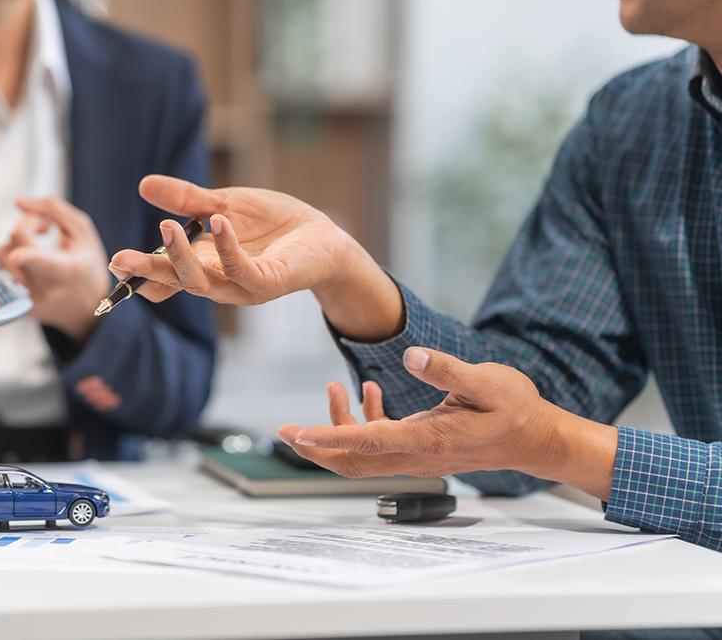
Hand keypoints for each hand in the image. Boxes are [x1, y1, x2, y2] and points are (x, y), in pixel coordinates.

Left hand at [0, 197, 109, 343]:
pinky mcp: (15, 308)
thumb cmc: (86, 264)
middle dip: (26, 226)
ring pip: (0, 256)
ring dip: (13, 243)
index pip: (45, 262)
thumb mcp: (82, 232)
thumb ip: (53, 209)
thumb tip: (18, 202)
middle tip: (45, 228)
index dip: (29, 257)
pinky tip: (26, 263)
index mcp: (69, 270)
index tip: (19, 255)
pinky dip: (8, 260)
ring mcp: (28, 301)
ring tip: (34, 247)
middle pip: (15, 245)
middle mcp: (46, 289)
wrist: (87, 308)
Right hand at [108, 175, 404, 341]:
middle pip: (175, 282)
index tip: (114, 264)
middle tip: (120, 259)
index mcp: (203, 265)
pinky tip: (218, 222)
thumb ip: (186, 199)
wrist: (323, 238)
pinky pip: (242, 269)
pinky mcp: (268, 283)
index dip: (139, 274)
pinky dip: (227, 247)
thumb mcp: (223, 205)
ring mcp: (242, 287)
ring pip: (202, 282)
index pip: (165, 275)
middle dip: (148, 271)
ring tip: (166, 227)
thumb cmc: (273, 225)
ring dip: (181, 257)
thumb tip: (144, 184)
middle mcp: (217, 282)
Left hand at [276, 348, 618, 499]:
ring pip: (363, 454)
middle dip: (315, 447)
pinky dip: (365, 421)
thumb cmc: (514, 408)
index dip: (328, 438)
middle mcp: (416, 455)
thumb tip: (410, 356)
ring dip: (338, 427)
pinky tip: (367, 391)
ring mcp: (416, 456)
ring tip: (332, 388)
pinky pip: (380, 443)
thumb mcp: (486, 381)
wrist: (535, 438)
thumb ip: (447, 369)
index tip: (297, 434)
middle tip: (283, 430)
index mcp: (428, 439)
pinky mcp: (419, 448)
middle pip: (353, 461)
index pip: (367, 443)